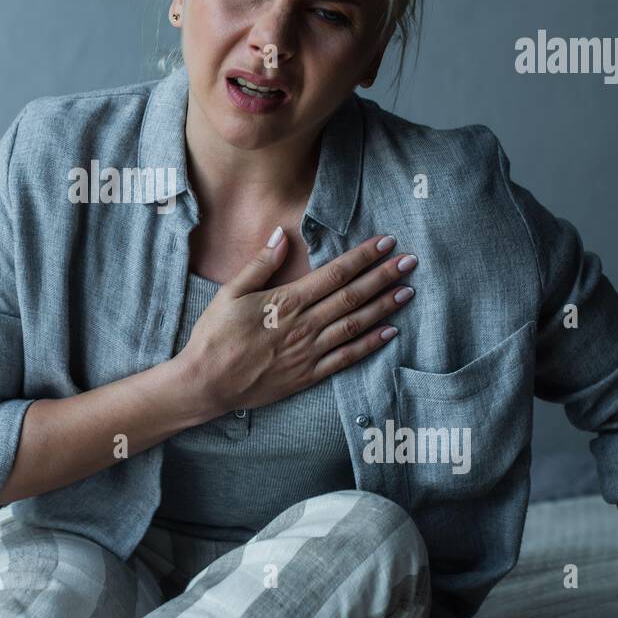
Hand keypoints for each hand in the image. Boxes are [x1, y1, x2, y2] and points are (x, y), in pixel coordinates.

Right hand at [176, 228, 415, 419]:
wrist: (207, 383)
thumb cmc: (214, 335)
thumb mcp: (230, 293)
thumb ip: (261, 264)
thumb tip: (283, 234)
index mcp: (286, 302)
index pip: (334, 274)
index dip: (362, 257)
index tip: (386, 242)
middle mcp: (304, 326)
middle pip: (352, 296)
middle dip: (383, 276)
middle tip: (410, 261)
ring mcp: (309, 352)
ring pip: (355, 325)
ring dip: (384, 307)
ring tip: (408, 291)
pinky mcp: (309, 375)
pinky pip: (347, 358)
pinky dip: (370, 344)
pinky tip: (390, 332)